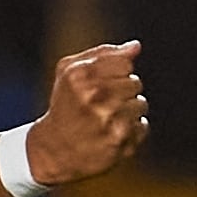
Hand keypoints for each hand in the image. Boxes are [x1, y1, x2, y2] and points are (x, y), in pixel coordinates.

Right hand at [25, 41, 148, 188]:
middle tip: (103, 105)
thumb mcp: (70, 72)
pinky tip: (112, 135)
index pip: (125, 64)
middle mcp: (95, 97)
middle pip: (135, 82)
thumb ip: (103, 54)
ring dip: (129, 112)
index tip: (102, 85)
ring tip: (108, 120)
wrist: (54, 150)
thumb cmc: (65, 105)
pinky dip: (132, 131)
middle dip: (123, 92)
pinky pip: (142, 126)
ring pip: (141, 104)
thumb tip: (136, 46)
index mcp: (81, 76)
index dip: (116, 74)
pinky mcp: (120, 142)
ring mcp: (109, 121)